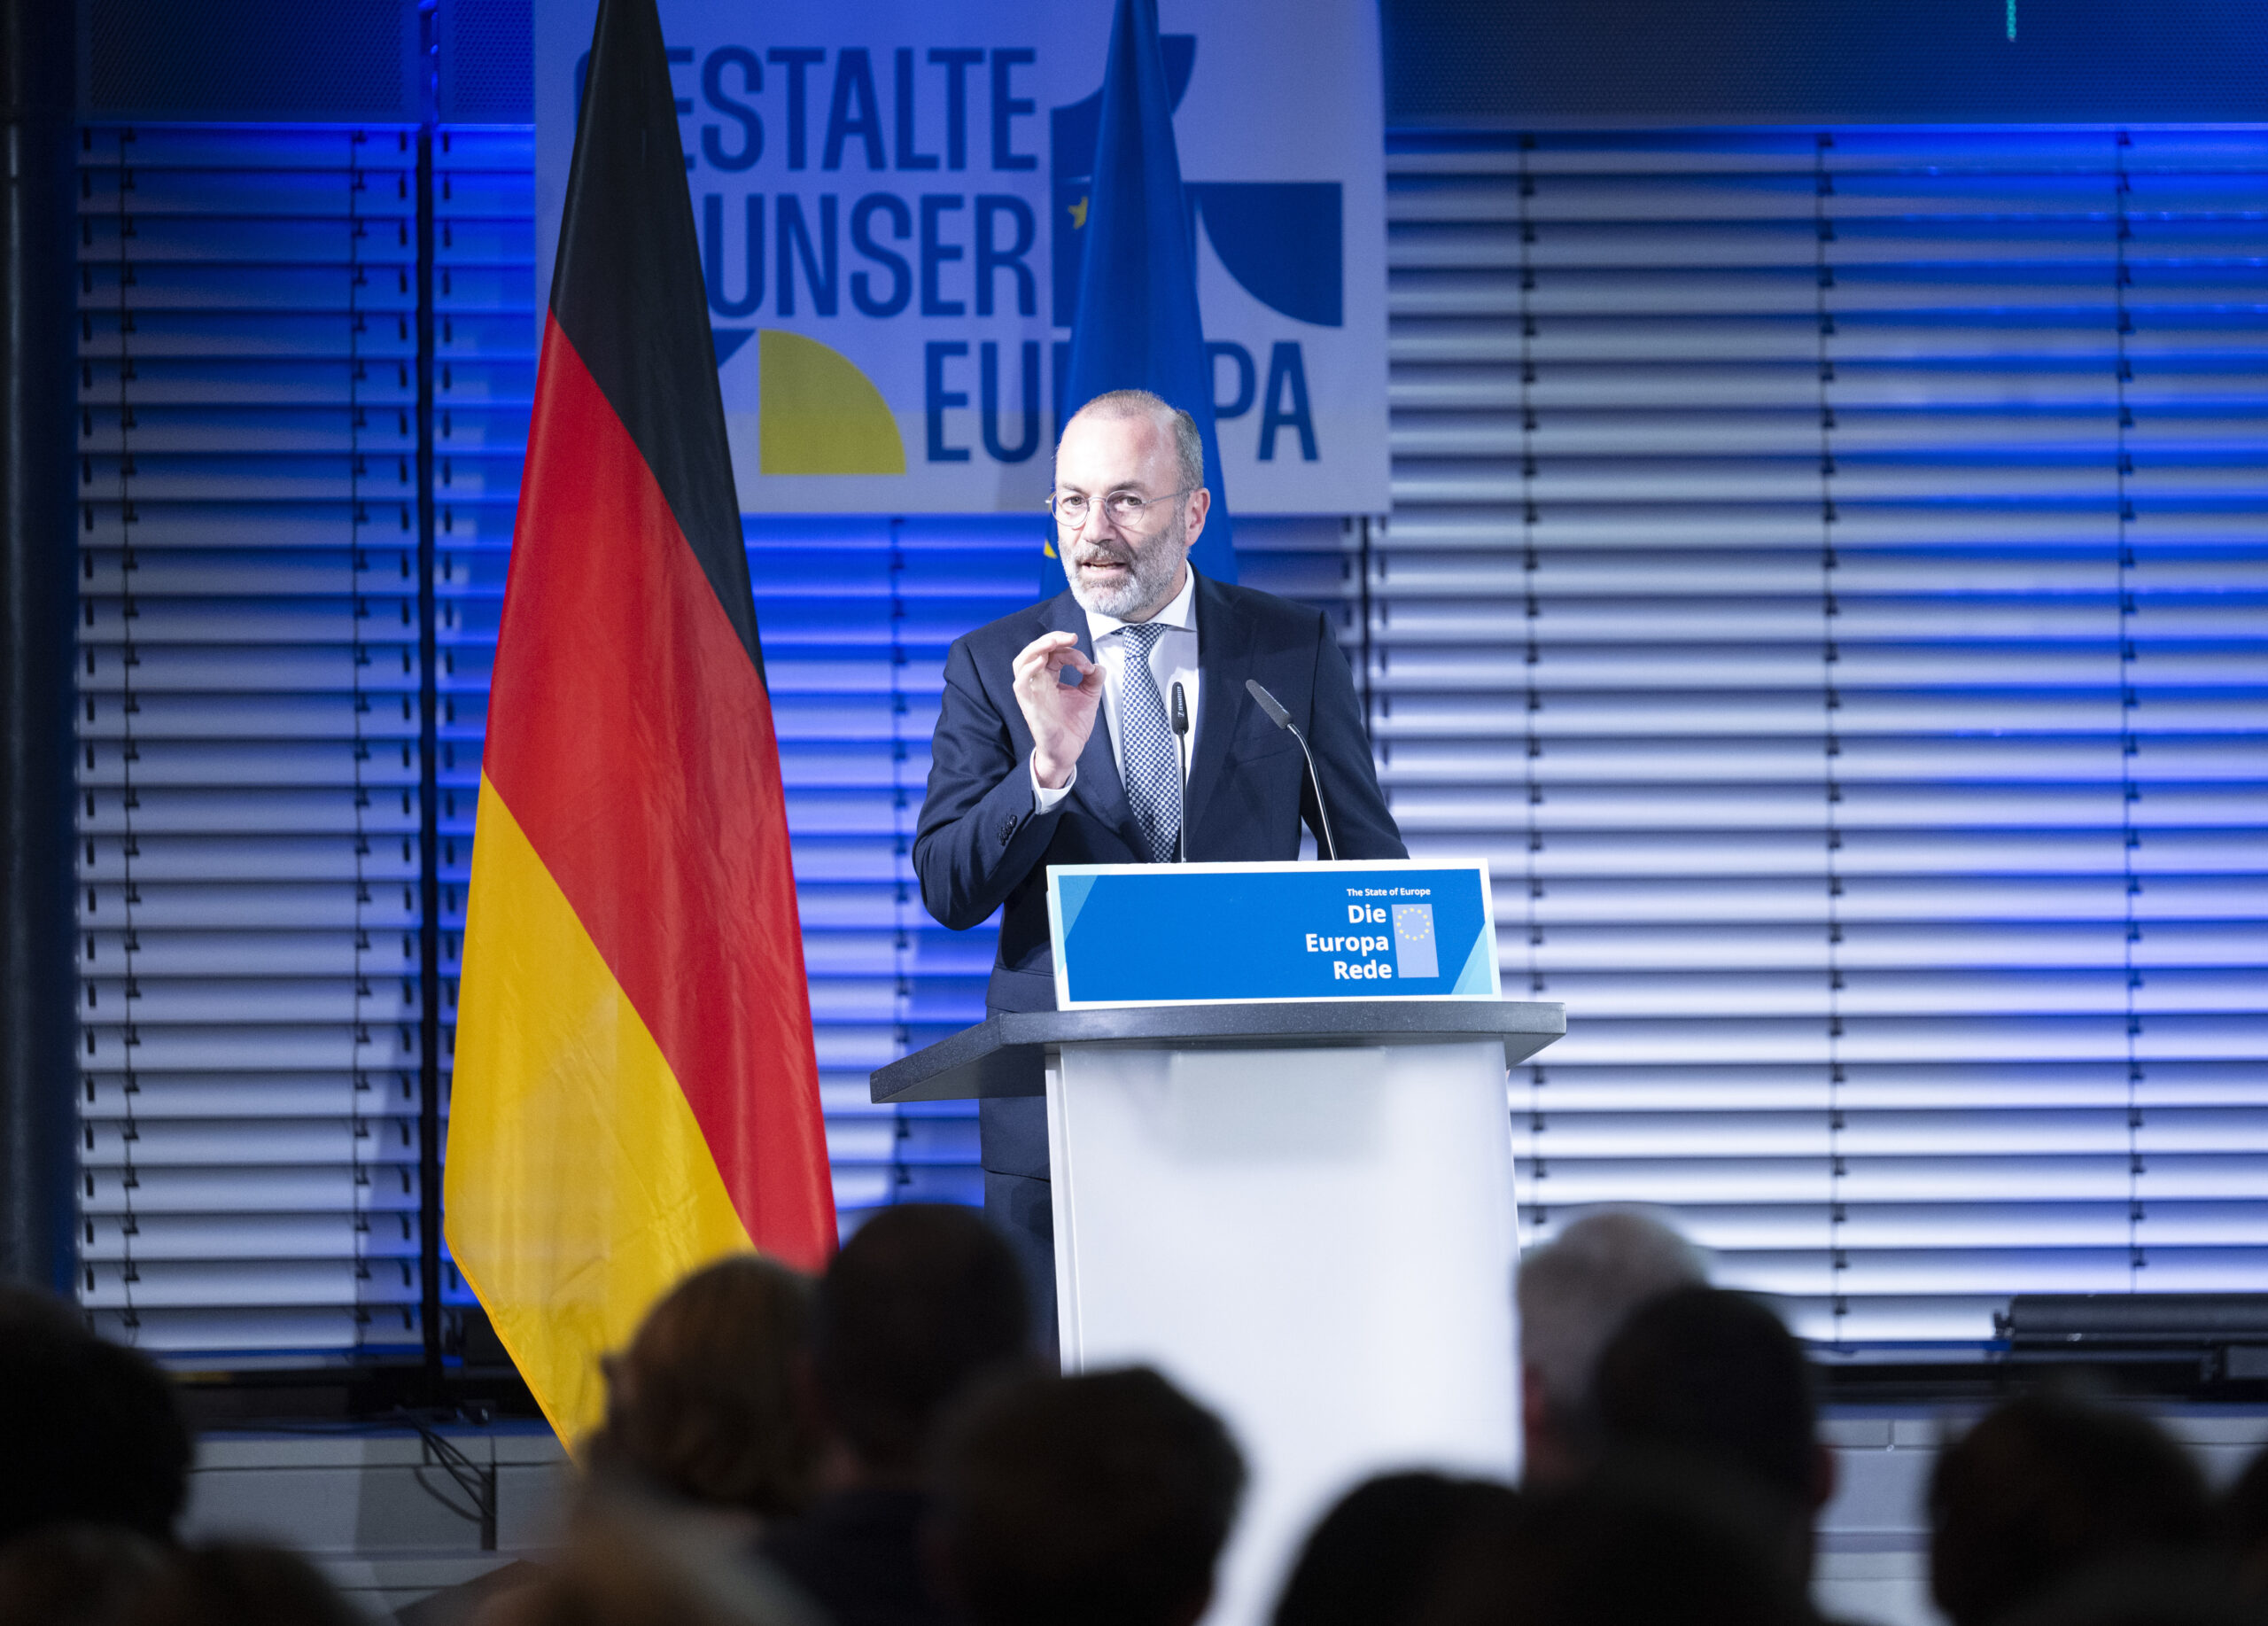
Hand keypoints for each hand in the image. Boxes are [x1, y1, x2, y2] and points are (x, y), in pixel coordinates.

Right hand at [1012, 631, 1101, 787]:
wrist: (1069, 752)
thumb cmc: (1073, 726)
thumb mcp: (1089, 696)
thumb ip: (1094, 678)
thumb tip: (1098, 665)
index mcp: (1049, 678)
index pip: (1055, 654)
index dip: (1072, 652)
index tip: (1089, 667)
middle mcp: (1037, 683)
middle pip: (1035, 651)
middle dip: (1052, 639)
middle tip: (1071, 638)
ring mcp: (1031, 694)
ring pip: (1021, 663)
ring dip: (1036, 648)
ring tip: (1053, 643)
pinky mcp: (1029, 706)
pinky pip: (1020, 684)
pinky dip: (1028, 670)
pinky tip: (1042, 662)